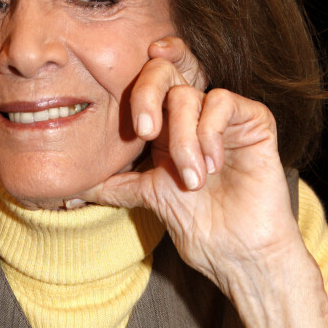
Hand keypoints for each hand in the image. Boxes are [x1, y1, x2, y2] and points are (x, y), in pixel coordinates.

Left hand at [81, 38, 300, 296]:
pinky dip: (209, 132)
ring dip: (182, 139)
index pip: (149, 84)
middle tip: (143, 131)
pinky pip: (222, 102)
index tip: (126, 107)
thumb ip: (117, 185)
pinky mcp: (254, 121)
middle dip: (147, 94)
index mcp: (169, 129)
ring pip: (190, 95)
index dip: (137, 79)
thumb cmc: (203, 231)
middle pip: (165, 72)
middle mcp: (195, 117)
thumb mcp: (150, 200)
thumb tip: (73, 186)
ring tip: (191, 180)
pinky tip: (212, 165)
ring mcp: (225, 118)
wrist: (241, 254)